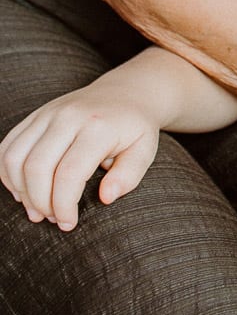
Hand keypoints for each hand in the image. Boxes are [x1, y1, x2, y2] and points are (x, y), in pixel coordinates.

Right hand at [0, 91, 162, 230]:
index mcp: (98, 127)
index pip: (69, 174)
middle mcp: (68, 117)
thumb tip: (106, 197)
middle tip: (54, 218)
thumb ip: (128, 176)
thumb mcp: (145, 150)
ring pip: (14, 158)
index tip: (68, 223)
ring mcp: (47, 113)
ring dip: (20, 190)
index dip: (64, 206)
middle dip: (40, 202)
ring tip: (37, 208)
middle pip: (36, 168)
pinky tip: (24, 190)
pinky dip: (8, 173)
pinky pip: (7, 147)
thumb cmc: (135, 127)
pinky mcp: (34, 115)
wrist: (126, 91)